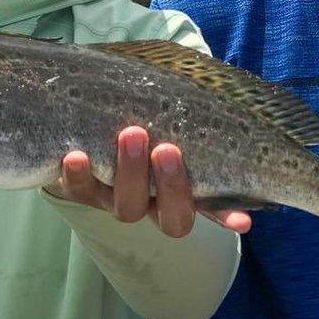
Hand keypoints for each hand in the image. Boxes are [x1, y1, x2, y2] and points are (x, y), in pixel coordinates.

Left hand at [47, 126, 250, 236]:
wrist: (80, 123)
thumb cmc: (140, 118)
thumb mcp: (170, 118)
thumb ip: (197, 117)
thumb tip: (228, 98)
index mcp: (180, 192)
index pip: (211, 208)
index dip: (225, 217)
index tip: (242, 220)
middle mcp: (149, 202)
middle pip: (170, 216)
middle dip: (172, 185)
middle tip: (168, 148)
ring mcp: (114, 197)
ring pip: (127, 207)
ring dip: (130, 173)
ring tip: (131, 133)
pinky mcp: (79, 188)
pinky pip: (77, 190)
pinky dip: (78, 175)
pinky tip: (76, 155)